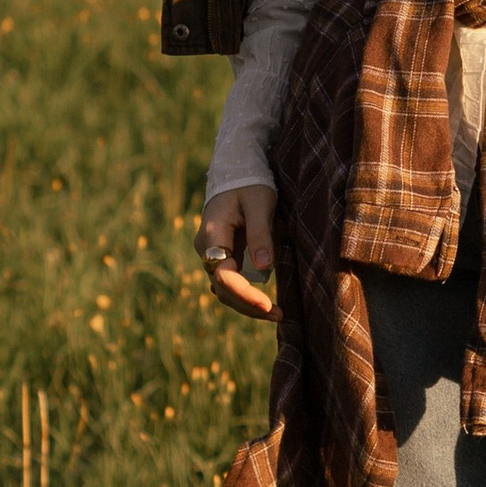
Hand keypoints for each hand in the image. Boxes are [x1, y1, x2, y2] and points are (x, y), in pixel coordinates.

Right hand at [195, 185, 277, 320]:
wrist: (236, 172)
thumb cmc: (250, 184)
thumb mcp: (260, 203)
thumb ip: (260, 234)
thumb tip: (264, 269)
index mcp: (213, 234)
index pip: (224, 275)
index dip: (244, 294)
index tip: (268, 305)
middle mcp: (206, 248)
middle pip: (222, 288)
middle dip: (248, 305)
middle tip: (279, 315)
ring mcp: (211, 254)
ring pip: (224, 289)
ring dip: (247, 304)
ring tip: (277, 313)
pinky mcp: (222, 256)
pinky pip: (229, 282)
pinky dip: (244, 295)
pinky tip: (264, 304)